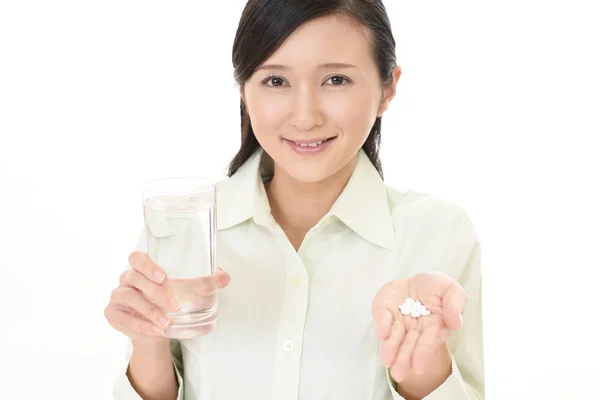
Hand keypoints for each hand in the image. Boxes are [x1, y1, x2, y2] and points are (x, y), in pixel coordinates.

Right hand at [104, 251, 230, 344]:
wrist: (154, 329)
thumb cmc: (169, 300)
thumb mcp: (185, 290)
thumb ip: (205, 281)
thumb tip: (224, 278)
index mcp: (142, 267)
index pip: (137, 257)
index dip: (148, 265)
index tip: (164, 276)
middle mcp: (127, 278)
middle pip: (133, 277)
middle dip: (155, 291)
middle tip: (175, 304)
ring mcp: (118, 296)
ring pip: (129, 297)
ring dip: (150, 310)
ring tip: (167, 322)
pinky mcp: (114, 314)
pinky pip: (124, 318)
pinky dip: (142, 325)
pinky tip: (157, 330)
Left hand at [371, 272, 466, 382]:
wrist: (418, 281)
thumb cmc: (437, 289)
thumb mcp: (452, 291)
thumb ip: (455, 304)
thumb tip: (456, 322)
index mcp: (433, 327)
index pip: (428, 342)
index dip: (423, 353)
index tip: (418, 366)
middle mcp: (414, 329)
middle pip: (408, 345)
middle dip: (403, 359)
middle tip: (397, 374)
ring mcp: (397, 320)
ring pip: (393, 337)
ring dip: (390, 348)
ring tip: (387, 360)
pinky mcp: (384, 309)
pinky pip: (382, 317)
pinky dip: (382, 325)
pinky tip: (383, 333)